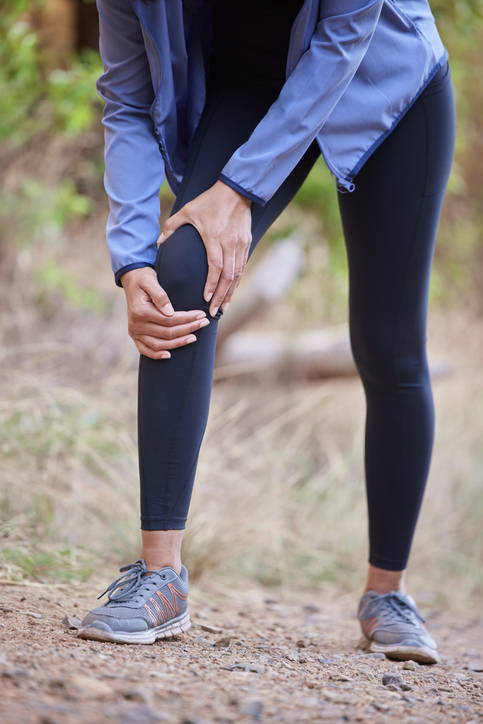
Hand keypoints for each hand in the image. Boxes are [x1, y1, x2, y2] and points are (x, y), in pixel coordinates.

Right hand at [121, 267, 209, 358]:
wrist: (131, 281)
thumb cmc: (143, 279)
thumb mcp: (150, 280)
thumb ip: (160, 295)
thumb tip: (170, 311)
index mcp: (140, 312)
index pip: (169, 320)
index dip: (187, 319)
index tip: (201, 315)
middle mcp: (136, 325)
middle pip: (167, 333)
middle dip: (188, 329)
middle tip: (204, 323)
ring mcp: (134, 332)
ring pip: (159, 344)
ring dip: (178, 343)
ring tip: (194, 337)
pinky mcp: (135, 336)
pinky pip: (145, 350)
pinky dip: (156, 355)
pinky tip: (169, 355)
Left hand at [158, 181, 251, 316]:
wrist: (235, 190)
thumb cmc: (209, 201)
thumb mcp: (187, 211)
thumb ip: (171, 227)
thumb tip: (158, 242)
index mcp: (214, 236)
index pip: (215, 266)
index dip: (211, 284)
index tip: (206, 299)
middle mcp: (229, 242)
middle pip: (228, 276)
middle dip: (222, 296)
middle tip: (215, 312)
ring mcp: (240, 244)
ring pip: (237, 274)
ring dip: (231, 292)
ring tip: (224, 307)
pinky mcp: (247, 243)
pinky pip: (242, 266)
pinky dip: (237, 281)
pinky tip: (232, 291)